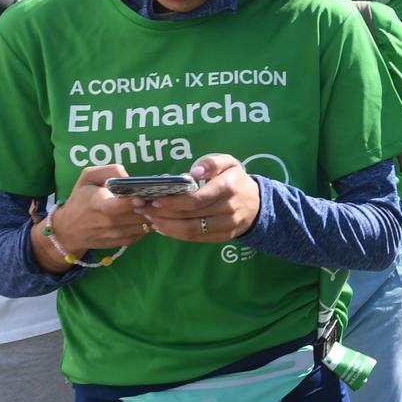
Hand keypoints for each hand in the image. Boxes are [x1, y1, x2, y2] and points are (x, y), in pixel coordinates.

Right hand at [47, 164, 151, 253]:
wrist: (68, 229)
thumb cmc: (81, 199)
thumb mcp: (87, 178)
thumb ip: (108, 171)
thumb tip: (128, 177)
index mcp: (98, 204)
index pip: (117, 206)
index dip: (132, 202)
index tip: (142, 197)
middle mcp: (108, 222)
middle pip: (137, 215)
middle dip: (149, 206)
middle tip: (156, 197)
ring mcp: (115, 234)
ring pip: (143, 225)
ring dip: (151, 215)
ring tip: (152, 205)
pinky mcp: (121, 242)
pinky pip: (142, 233)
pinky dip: (146, 225)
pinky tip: (144, 215)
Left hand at [137, 155, 260, 242]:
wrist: (258, 204)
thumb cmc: (236, 180)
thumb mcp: (230, 163)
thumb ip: (213, 162)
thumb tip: (194, 171)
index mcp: (228, 188)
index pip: (197, 200)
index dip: (174, 203)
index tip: (155, 200)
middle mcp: (228, 209)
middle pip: (190, 216)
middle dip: (163, 214)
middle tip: (143, 208)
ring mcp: (227, 225)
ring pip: (192, 230)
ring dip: (167, 226)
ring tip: (150, 219)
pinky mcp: (224, 236)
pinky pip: (198, 238)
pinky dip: (177, 235)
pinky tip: (163, 228)